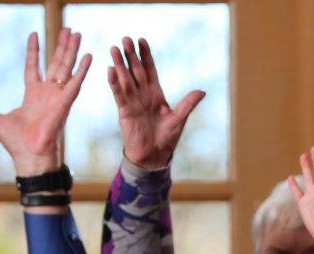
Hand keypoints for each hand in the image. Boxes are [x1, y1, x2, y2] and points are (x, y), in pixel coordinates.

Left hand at [0, 30, 91, 175]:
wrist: (30, 156)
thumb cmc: (14, 143)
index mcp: (32, 95)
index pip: (33, 66)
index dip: (34, 51)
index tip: (34, 34)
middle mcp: (47, 93)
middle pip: (55, 63)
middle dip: (61, 46)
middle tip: (68, 29)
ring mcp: (58, 96)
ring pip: (66, 67)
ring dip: (72, 50)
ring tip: (76, 33)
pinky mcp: (65, 102)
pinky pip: (76, 82)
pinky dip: (83, 69)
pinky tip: (88, 55)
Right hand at [108, 37, 204, 169]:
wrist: (154, 156)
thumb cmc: (167, 138)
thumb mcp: (180, 119)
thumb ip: (188, 104)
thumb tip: (202, 91)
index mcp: (156, 94)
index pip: (150, 70)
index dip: (146, 56)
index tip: (142, 40)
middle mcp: (143, 94)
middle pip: (136, 70)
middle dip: (131, 55)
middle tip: (126, 38)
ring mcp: (133, 101)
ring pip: (125, 79)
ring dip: (120, 65)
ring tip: (114, 49)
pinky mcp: (125, 111)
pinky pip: (119, 94)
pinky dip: (115, 83)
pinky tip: (110, 70)